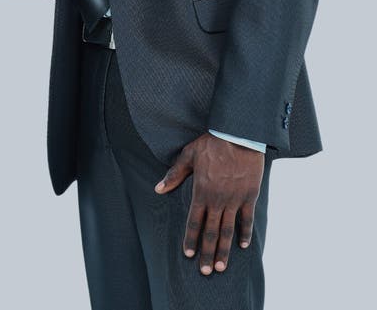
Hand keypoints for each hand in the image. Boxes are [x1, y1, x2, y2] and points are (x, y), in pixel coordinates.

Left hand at [154, 132, 263, 274]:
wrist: (238, 136)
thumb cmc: (211, 143)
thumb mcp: (188, 156)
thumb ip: (174, 175)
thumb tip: (158, 188)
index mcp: (201, 191)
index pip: (194, 221)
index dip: (191, 238)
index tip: (189, 254)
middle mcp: (218, 200)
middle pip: (211, 232)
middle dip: (207, 253)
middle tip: (206, 272)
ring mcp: (235, 200)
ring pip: (228, 230)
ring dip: (224, 250)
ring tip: (221, 267)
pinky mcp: (249, 196)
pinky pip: (246, 219)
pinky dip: (244, 233)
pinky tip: (242, 246)